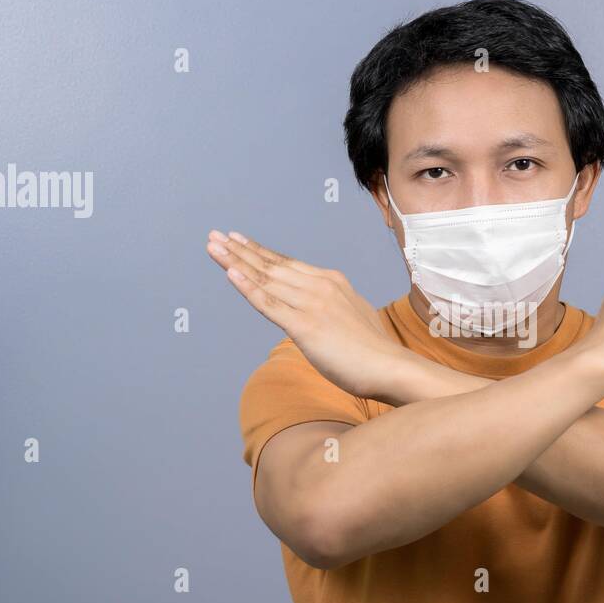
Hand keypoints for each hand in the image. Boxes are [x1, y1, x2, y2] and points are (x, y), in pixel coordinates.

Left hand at [205, 230, 409, 400]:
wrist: (390, 367)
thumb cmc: (374, 351)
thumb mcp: (353, 317)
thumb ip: (335, 309)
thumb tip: (323, 314)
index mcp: (332, 282)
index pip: (288, 264)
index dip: (261, 252)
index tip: (240, 240)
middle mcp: (319, 286)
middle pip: (271, 265)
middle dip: (240, 250)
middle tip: (215, 235)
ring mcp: (311, 304)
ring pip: (265, 277)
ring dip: (236, 260)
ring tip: (213, 246)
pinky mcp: (304, 326)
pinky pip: (268, 302)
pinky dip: (246, 286)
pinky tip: (229, 272)